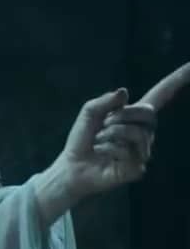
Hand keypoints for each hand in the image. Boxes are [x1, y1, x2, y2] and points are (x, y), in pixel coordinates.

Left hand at [51, 63, 189, 203]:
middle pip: (148, 113)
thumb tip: (125, 92)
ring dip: (110, 134)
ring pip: (137, 133)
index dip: (176, 80)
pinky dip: (107, 149)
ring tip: (99, 140)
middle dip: (122, 115)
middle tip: (104, 124)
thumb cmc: (82, 138)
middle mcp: (145, 131)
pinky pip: (126, 152)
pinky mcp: (137, 167)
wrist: (72, 165)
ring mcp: (143, 150)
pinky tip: (102, 154)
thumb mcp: (89, 112)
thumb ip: (105, 100)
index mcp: (135, 115)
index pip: (161, 95)